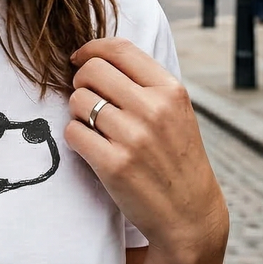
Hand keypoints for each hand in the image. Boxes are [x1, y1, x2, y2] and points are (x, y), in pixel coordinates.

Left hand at [68, 39, 227, 263]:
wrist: (189, 214)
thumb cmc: (175, 158)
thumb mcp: (176, 112)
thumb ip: (144, 84)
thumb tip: (95, 57)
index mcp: (170, 90)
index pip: (119, 49)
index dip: (91, 49)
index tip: (79, 59)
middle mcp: (153, 109)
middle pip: (91, 71)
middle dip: (80, 83)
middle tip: (87, 100)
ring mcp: (133, 137)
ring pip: (77, 101)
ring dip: (77, 113)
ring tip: (94, 128)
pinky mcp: (114, 165)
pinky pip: (73, 133)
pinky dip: (75, 138)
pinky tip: (91, 147)